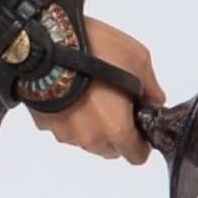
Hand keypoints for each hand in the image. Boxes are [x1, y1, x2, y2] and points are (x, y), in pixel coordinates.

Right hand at [35, 20, 161, 164]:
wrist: (48, 41)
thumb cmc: (94, 50)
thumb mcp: (137, 60)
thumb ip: (150, 87)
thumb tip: (153, 99)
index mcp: (116, 128)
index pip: (136, 156)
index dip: (141, 142)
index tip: (138, 126)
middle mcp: (90, 137)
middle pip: (110, 149)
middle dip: (115, 131)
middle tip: (115, 103)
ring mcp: (64, 132)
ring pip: (85, 138)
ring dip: (91, 124)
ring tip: (90, 94)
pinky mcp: (44, 122)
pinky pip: (63, 126)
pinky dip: (69, 115)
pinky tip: (71, 92)